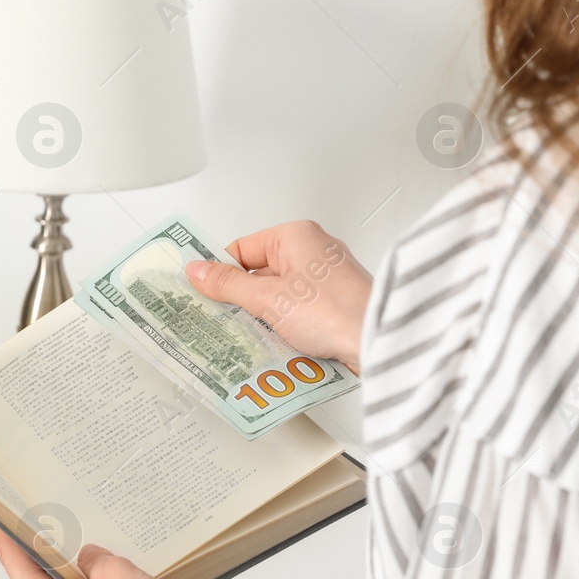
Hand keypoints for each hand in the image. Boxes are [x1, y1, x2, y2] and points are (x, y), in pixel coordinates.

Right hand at [184, 220, 371, 373]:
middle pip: (258, 273)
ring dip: (262, 316)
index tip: (202, 294)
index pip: (241, 249)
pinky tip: (275, 341)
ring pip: (276, 294)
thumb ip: (228, 284)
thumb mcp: (268, 299)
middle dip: (241, 299)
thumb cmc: (335, 312)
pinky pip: (296, 309)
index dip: (221, 274)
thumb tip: (197, 271)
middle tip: (222, 319)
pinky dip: (283, 324)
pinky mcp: (334, 302)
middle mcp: (313, 250)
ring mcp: (325, 278)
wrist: (380, 342)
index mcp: (296, 236)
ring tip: (250, 334)